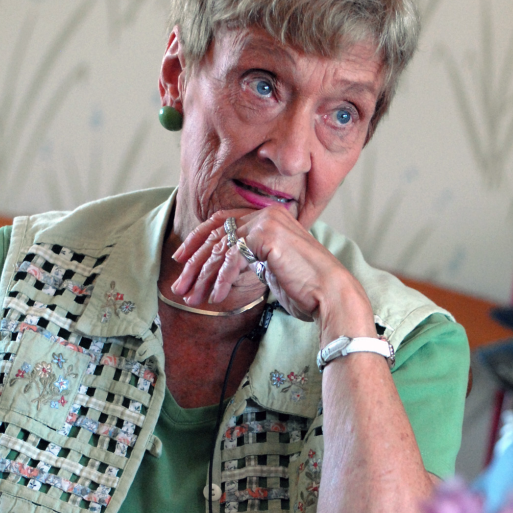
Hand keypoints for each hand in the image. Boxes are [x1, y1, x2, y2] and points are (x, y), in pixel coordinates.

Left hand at [170, 209, 370, 330]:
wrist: (331, 294)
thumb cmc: (307, 288)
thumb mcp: (271, 267)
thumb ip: (250, 258)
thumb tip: (221, 266)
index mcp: (269, 217)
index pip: (222, 222)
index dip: (197, 240)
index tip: (181, 259)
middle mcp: (266, 215)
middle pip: (216, 235)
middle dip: (194, 264)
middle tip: (180, 286)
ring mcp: (267, 223)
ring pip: (220, 249)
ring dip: (202, 276)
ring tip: (192, 297)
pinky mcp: (266, 237)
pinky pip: (232, 259)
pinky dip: (221, 280)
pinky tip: (217, 297)